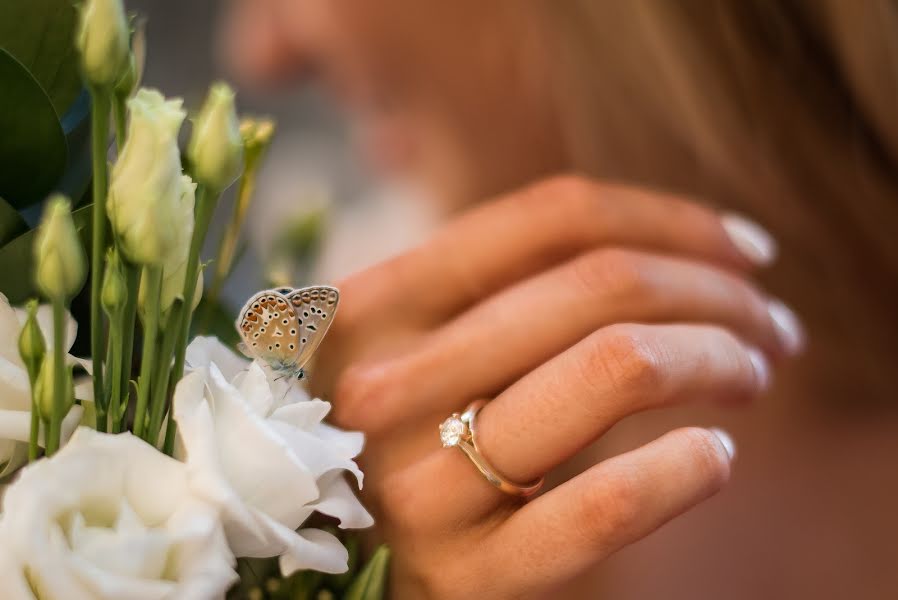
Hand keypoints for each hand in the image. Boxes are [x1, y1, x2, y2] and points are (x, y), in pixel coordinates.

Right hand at [312, 176, 802, 597]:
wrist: (328, 561)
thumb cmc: (387, 438)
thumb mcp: (406, 341)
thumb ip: (494, 286)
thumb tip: (661, 245)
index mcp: (376, 300)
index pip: (552, 217)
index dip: (670, 217)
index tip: (745, 247)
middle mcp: (392, 380)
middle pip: (601, 285)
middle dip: (719, 292)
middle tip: (771, 320)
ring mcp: (424, 481)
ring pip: (616, 368)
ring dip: (721, 357)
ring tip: (755, 372)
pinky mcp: (468, 576)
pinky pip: (605, 504)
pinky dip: (686, 468)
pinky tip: (715, 455)